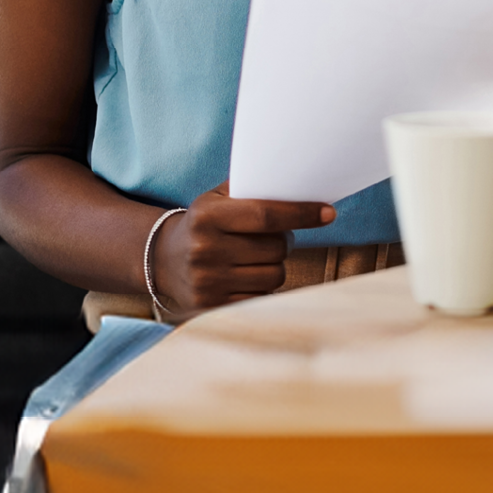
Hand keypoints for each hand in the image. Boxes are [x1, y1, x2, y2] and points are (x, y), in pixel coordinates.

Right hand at [157, 184, 335, 312]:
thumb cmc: (204, 223)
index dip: (301, 214)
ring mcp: (208, 281)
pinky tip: (247, 277)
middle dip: (284, 242)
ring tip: (256, 258)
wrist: (163, 259)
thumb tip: (301, 186)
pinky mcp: (211, 306)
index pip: (266, 215)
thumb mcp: (217, 198)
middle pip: (276, 249)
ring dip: (274, 266)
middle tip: (272, 237)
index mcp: (208, 216)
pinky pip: (261, 299)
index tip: (328, 213)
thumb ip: (251, 189)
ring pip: (274, 276)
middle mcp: (205, 249)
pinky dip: (263, 289)